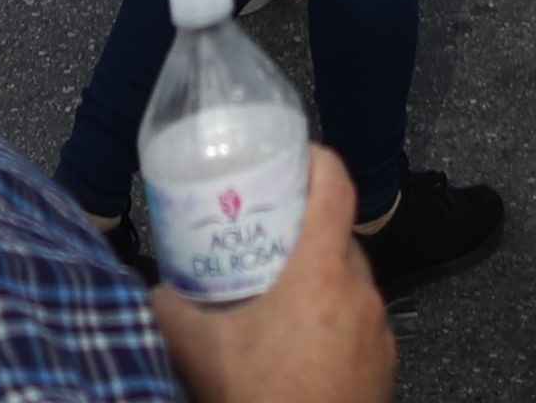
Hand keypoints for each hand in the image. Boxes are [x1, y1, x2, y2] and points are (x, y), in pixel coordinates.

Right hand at [149, 148, 392, 402]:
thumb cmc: (255, 397)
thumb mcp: (196, 349)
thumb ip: (166, 307)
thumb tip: (150, 288)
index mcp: (321, 271)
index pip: (336, 184)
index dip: (316, 159)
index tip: (292, 157)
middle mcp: (361, 292)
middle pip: (340, 236)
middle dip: (305, 232)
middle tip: (266, 238)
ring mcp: (379, 331)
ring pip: (352, 283)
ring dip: (320, 281)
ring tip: (278, 297)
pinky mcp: (385, 367)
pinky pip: (361, 325)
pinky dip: (335, 323)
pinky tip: (300, 348)